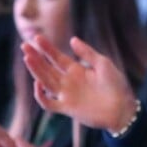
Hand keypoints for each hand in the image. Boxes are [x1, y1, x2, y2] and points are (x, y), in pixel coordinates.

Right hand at [22, 35, 136, 131]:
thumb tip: (72, 40)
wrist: (122, 107)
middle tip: (25, 45)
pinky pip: (48, 104)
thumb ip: (87, 53)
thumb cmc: (116, 84)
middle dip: (36, 57)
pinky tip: (38, 84)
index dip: (47, 48)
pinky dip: (41, 96)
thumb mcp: (103, 63)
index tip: (37, 38)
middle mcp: (68, 81)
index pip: (57, 57)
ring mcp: (66, 95)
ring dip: (36, 70)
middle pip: (47, 68)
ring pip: (45, 82)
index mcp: (77, 70)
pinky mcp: (67, 108)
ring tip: (28, 58)